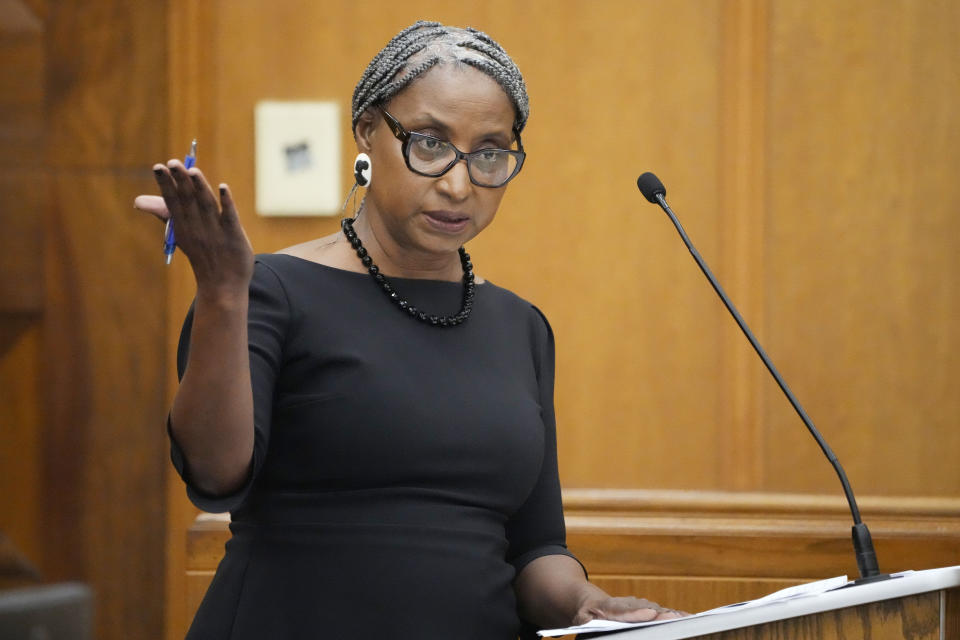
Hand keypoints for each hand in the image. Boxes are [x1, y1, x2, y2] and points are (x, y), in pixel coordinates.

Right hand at [135, 160, 253, 299]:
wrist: (223, 286)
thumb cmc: (202, 255)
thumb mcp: (181, 235)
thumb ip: (165, 213)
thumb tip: (138, 201)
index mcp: (183, 226)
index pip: (172, 201)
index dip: (166, 184)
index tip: (159, 167)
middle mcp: (197, 227)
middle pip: (188, 200)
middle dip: (180, 181)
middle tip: (173, 162)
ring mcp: (215, 231)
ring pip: (206, 205)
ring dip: (200, 187)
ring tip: (192, 171)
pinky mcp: (233, 236)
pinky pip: (229, 216)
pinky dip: (226, 202)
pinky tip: (224, 188)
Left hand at [572, 595, 686, 625]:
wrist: (591, 602)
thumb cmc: (586, 614)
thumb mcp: (581, 618)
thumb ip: (585, 621)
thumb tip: (588, 622)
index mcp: (609, 606)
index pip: (624, 610)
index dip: (637, 613)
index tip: (650, 614)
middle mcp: (627, 603)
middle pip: (645, 609)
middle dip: (659, 614)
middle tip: (674, 618)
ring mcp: (638, 605)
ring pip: (656, 609)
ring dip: (671, 614)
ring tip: (687, 619)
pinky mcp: (646, 609)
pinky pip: (661, 612)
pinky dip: (674, 614)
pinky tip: (688, 618)